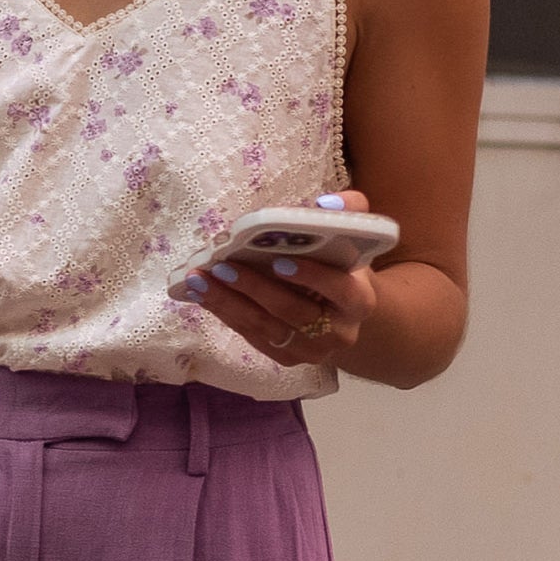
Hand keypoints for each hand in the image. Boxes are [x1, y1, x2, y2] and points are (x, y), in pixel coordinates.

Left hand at [169, 191, 381, 372]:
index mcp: (360, 301)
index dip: (311, 277)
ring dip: (228, 303)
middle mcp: (339, 333)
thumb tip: (326, 202)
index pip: (340, 290)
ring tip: (199, 279)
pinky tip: (201, 294)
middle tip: (222, 266)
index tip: (279, 261)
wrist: (341, 312)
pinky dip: (224, 313)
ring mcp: (311, 351)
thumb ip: (348, 213)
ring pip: (266, 328)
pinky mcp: (285, 358)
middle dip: (255, 289)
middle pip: (293, 312)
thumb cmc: (340, 267)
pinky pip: (251, 336)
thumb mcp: (350, 239)